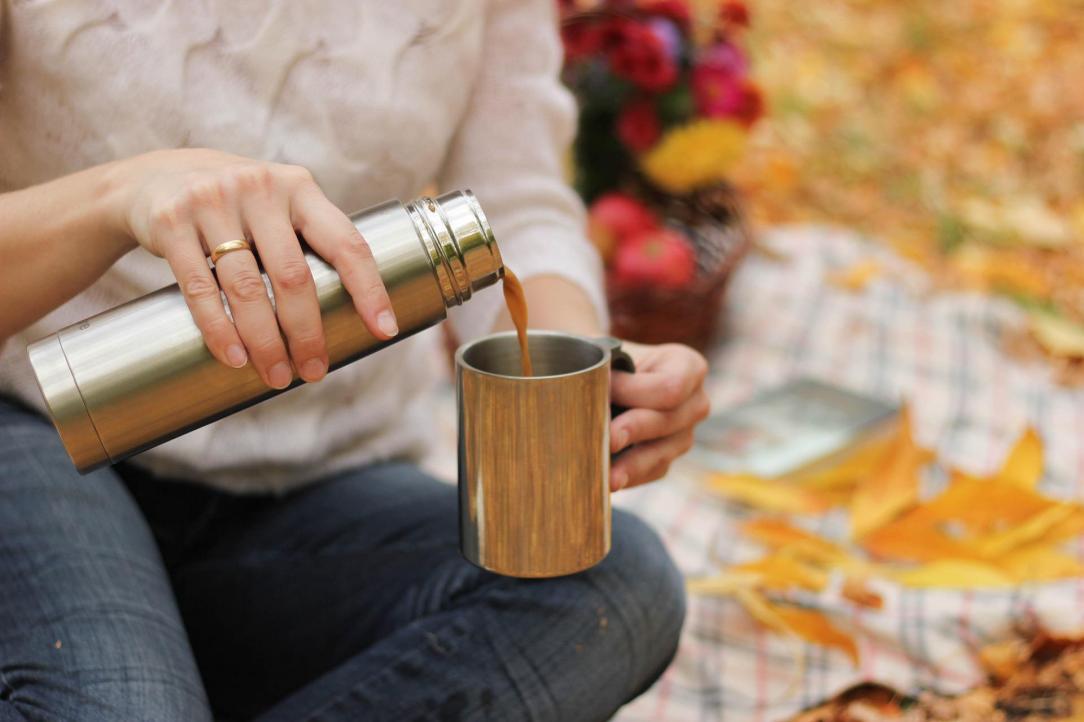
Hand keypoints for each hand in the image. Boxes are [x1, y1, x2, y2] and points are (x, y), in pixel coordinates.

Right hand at [113, 148, 396, 388]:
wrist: (152, 177)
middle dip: (308, 332)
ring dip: (265, 342)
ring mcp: (212, 202)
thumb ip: (308, 240)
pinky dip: (220, 330)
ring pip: (247, 288)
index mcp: (299, 187)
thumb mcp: (277, 204)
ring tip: (277, 376)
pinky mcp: (171, 221)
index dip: (369, 290)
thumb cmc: (236, 205)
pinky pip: (200, 288)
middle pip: (293, 276)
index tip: (384, 330)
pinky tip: (235, 358)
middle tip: (315, 372)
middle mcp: (260, 188)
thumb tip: (350, 312)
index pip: (346, 243)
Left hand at [609, 341, 710, 490]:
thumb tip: (593, 392)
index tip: (604, 389)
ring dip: (631, 464)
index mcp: (688, 366)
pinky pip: (653, 471)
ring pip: (662, 453)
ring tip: (607, 474)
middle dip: (634, 429)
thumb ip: (604, 369)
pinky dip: (629, 476)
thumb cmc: (607, 361)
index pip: (671, 386)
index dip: (637, 391)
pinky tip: (608, 480)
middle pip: (668, 421)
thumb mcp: (609, 356)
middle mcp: (695, 402)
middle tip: (607, 438)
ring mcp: (684, 434)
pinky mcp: (667, 458)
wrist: (602, 379)